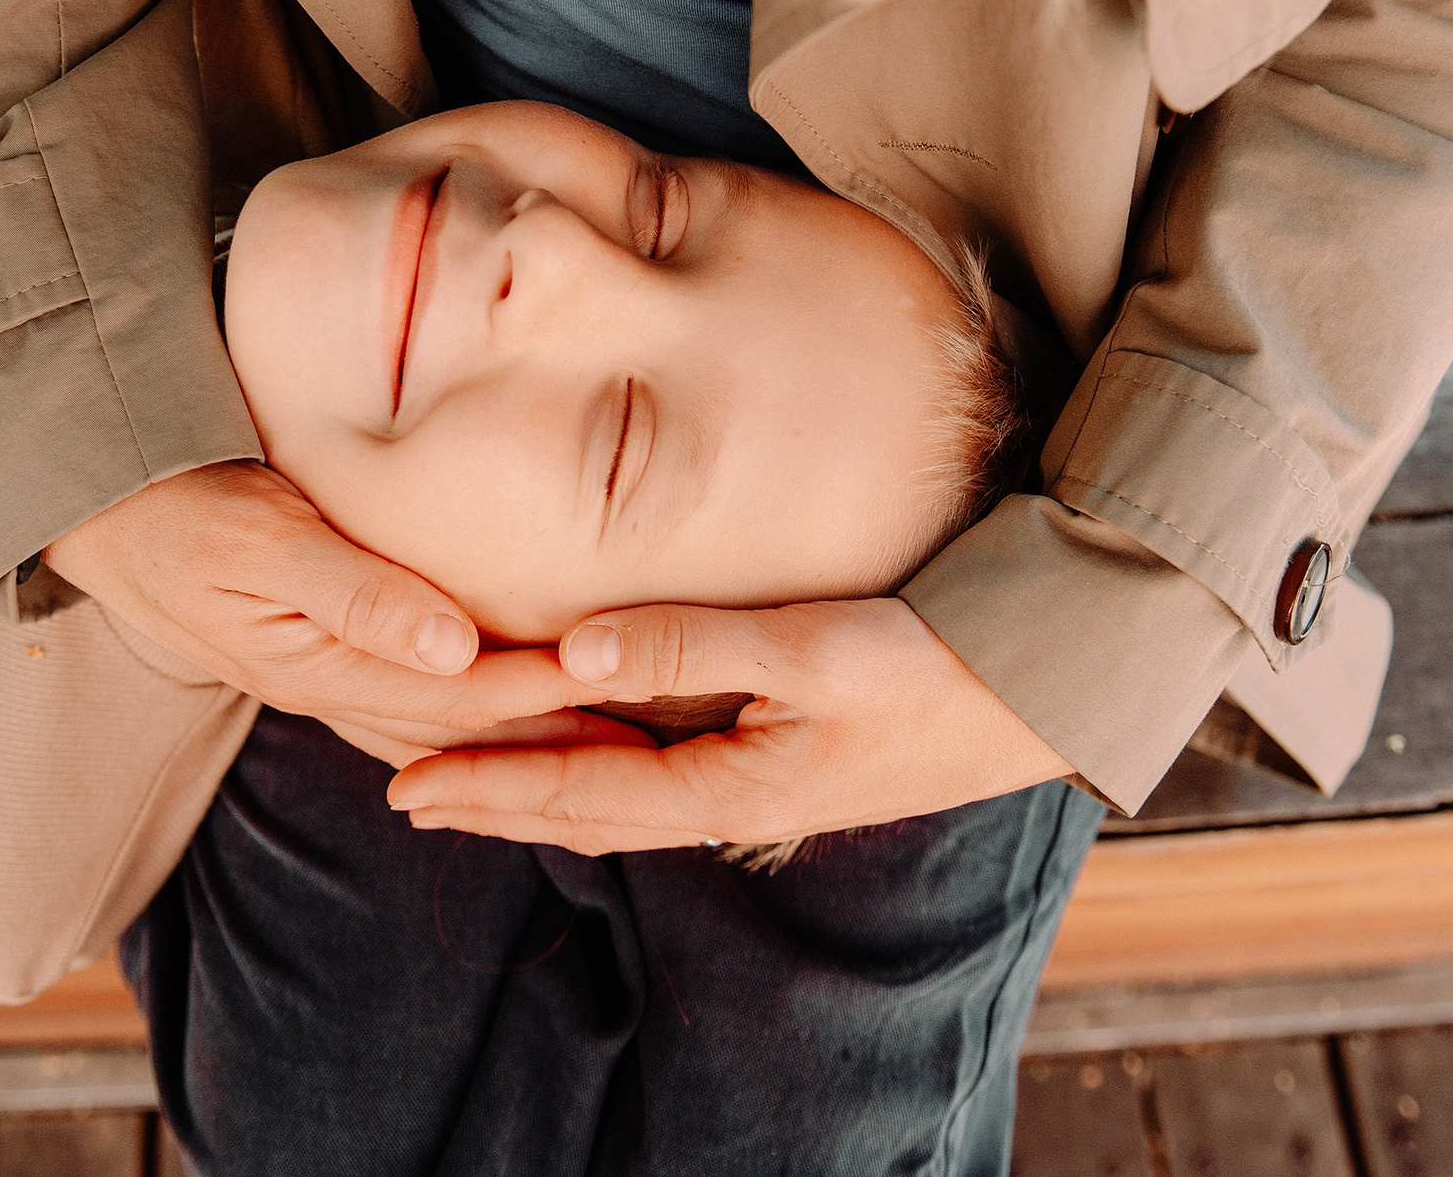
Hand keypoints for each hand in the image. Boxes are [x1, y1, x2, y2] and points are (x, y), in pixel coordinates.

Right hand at [45, 461, 602, 758]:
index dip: (546, 692)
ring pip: (445, 729)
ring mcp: (327, 681)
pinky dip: (475, 718)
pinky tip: (518, 718)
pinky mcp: (324, 657)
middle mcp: (332, 690)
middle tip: (654, 740)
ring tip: (613, 742)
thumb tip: (455, 648)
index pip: (462, 695)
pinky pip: (416, 708)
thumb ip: (360, 594)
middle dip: (556, 738)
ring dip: (524, 740)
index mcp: (324, 667)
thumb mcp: (264, 538)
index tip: (626, 681)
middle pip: (466, 731)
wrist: (101, 511)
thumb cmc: (181, 506)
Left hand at [384, 597, 1075, 854]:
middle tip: (404, 790)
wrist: (1047, 692)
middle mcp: (734, 799)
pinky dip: (599, 765)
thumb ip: (694, 643)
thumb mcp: (819, 648)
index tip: (407, 782)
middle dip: (495, 801)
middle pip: (586, 809)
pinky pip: (660, 773)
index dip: (489, 786)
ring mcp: (759, 785)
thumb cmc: (943, 666)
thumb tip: (573, 645)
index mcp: (731, 786)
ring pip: (620, 795)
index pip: (579, 793)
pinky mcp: (783, 760)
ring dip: (540, 789)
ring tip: (472, 777)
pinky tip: (587, 746)